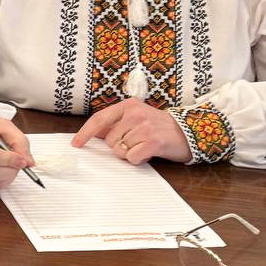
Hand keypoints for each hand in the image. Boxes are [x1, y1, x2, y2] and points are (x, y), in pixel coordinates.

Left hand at [72, 97, 192, 163]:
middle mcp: (135, 114)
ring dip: (130, 154)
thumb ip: (115, 124)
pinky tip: (149, 153)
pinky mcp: (154, 141)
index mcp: (127, 106)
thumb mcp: (136, 119)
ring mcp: (145, 127)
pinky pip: (133, 157)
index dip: (85, 132)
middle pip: (109, 140)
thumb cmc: (158, 127)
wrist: (188, 132)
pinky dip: (139, 159)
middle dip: (118, 147)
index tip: (76, 143)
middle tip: (135, 143)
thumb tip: (91, 133)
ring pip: (119, 150)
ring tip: (144, 146)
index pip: (99, 119)